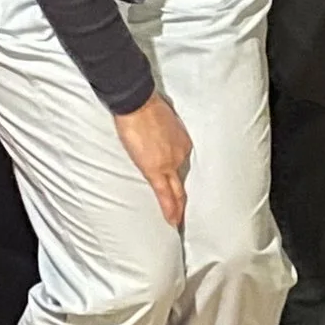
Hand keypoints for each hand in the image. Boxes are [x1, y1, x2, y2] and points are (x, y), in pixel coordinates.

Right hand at [114, 93, 193, 226]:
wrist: (138, 102)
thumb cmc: (145, 106)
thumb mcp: (160, 121)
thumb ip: (161, 134)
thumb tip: (155, 139)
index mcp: (182, 141)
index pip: (180, 163)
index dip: (178, 176)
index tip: (178, 185)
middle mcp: (181, 153)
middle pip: (182, 179)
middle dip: (184, 196)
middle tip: (186, 212)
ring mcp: (170, 163)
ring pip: (176, 190)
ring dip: (177, 207)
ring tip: (179, 222)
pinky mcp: (155, 170)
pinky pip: (165, 194)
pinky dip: (170, 209)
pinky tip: (173, 222)